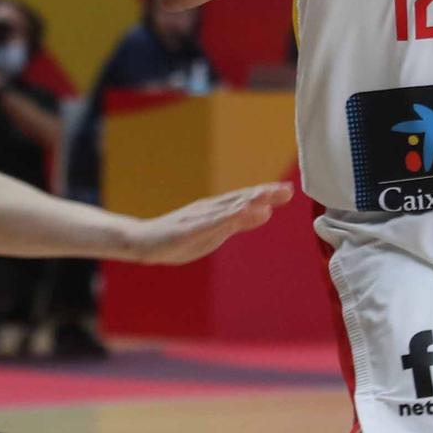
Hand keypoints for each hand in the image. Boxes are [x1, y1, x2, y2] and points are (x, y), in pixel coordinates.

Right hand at [123, 182, 293, 264]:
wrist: (143, 241)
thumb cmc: (180, 237)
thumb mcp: (216, 232)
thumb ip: (240, 222)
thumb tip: (267, 212)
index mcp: (218, 210)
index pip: (245, 200)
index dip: (267, 194)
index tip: (288, 190)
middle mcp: (209, 209)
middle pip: (238, 200)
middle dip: (262, 194)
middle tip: (286, 190)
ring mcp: (197, 218)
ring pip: (224, 209)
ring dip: (245, 202)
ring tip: (266, 197)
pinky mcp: (185, 230)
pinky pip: (206, 224)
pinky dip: (223, 218)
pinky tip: (236, 214)